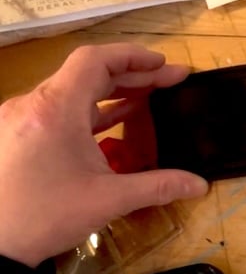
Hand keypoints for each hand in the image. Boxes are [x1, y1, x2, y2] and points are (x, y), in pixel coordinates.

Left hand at [0, 44, 208, 267]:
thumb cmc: (45, 216)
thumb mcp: (108, 200)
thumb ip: (158, 186)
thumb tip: (200, 185)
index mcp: (56, 110)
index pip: (96, 61)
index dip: (134, 57)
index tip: (165, 66)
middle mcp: (34, 105)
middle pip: (87, 73)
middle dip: (133, 75)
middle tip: (171, 82)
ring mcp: (20, 119)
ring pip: (72, 90)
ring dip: (113, 91)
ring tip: (150, 97)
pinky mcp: (17, 135)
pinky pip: (59, 109)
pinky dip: (91, 109)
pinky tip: (116, 120)